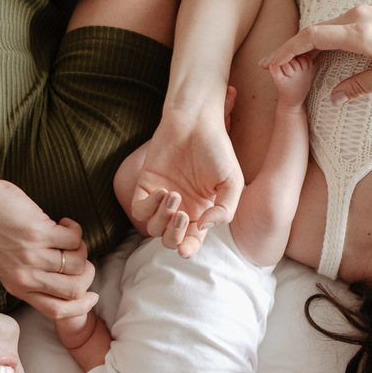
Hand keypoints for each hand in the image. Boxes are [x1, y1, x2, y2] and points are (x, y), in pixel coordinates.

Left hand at [0, 178, 97, 319]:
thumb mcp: (3, 264)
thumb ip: (28, 276)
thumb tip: (64, 278)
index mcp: (17, 287)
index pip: (55, 311)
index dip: (80, 307)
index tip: (92, 295)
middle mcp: (25, 277)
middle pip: (74, 290)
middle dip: (87, 273)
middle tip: (80, 256)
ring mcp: (31, 256)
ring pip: (77, 263)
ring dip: (80, 247)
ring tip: (68, 234)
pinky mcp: (38, 233)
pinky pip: (74, 239)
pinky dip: (74, 229)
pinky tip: (63, 222)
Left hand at [130, 95, 243, 258]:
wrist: (195, 122)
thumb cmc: (217, 149)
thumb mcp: (232, 181)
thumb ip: (225, 210)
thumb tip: (203, 228)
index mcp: (201, 212)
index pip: (192, 241)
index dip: (188, 249)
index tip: (186, 250)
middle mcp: (181, 209)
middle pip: (170, 240)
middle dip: (174, 236)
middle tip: (182, 216)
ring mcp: (162, 199)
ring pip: (153, 228)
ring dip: (162, 218)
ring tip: (174, 195)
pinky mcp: (145, 186)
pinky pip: (139, 209)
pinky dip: (148, 207)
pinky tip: (162, 191)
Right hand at [261, 0, 371, 103]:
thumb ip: (360, 87)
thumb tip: (334, 98)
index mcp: (359, 34)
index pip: (312, 37)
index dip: (287, 49)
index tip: (270, 61)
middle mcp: (355, 18)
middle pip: (311, 32)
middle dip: (288, 49)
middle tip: (271, 67)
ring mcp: (359, 12)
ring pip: (321, 28)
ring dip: (303, 45)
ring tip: (289, 64)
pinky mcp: (365, 13)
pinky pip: (333, 26)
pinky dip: (318, 40)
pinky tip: (314, 54)